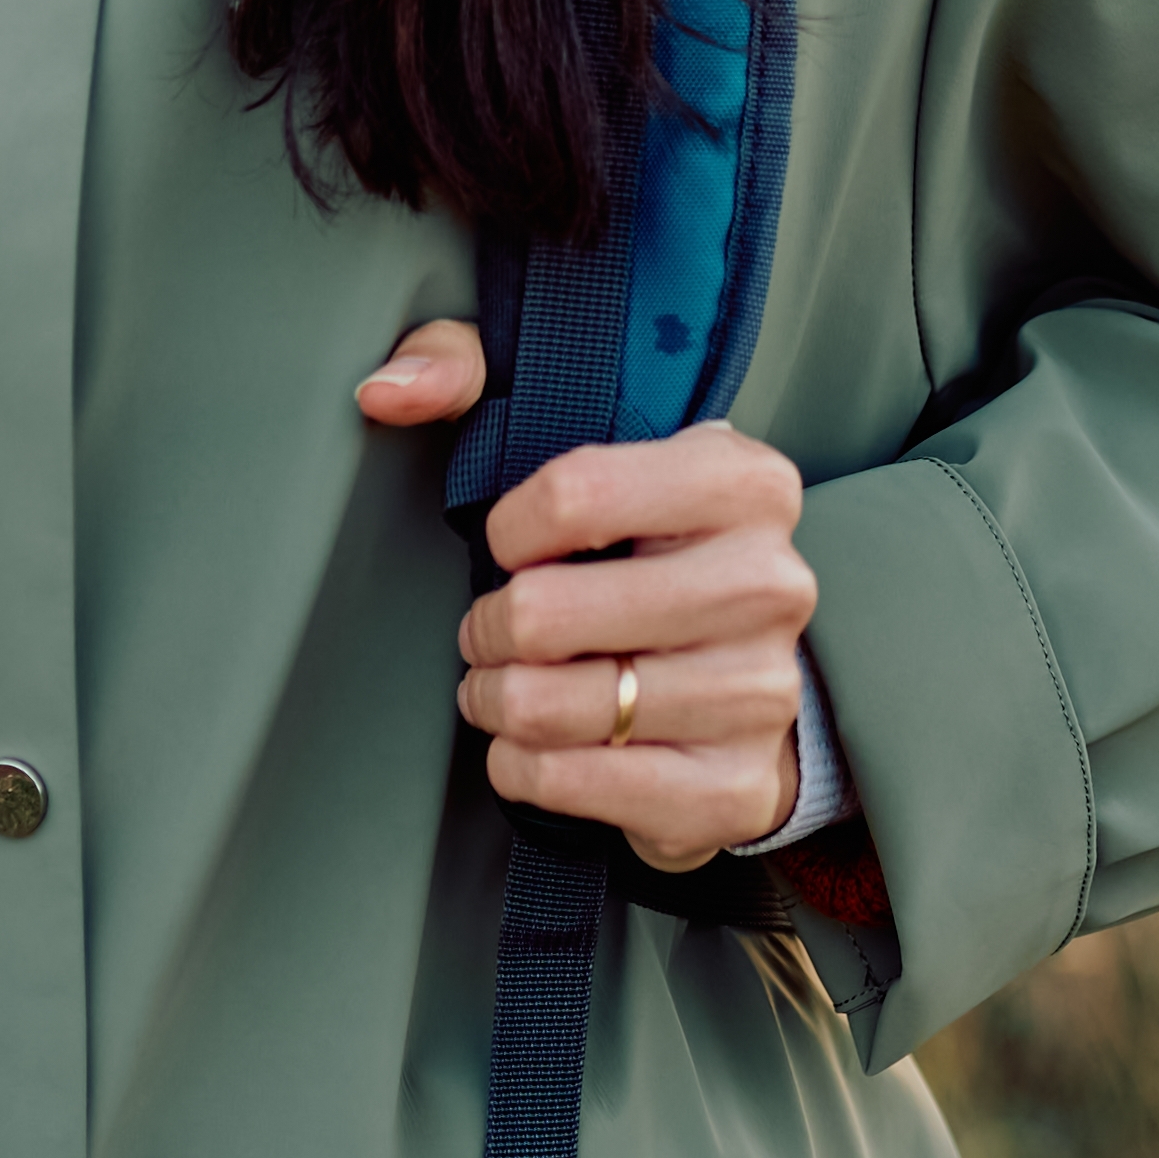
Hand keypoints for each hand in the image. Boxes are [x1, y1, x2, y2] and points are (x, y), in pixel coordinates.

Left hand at [367, 320, 813, 874]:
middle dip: (489, 628)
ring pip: (552, 707)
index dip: (507, 530)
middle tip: (494, 631)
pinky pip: (577, 785)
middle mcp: (770, 582)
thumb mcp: (584, 442)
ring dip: (499, 702)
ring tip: (507, 688)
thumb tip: (388, 388)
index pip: (572, 493)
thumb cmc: (645, 551)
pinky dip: (525, 768)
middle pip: (546, 613)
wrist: (746, 675)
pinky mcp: (734, 787)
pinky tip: (534, 745)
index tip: (514, 546)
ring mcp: (761, 691)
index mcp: (745, 480)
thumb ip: (471, 370)